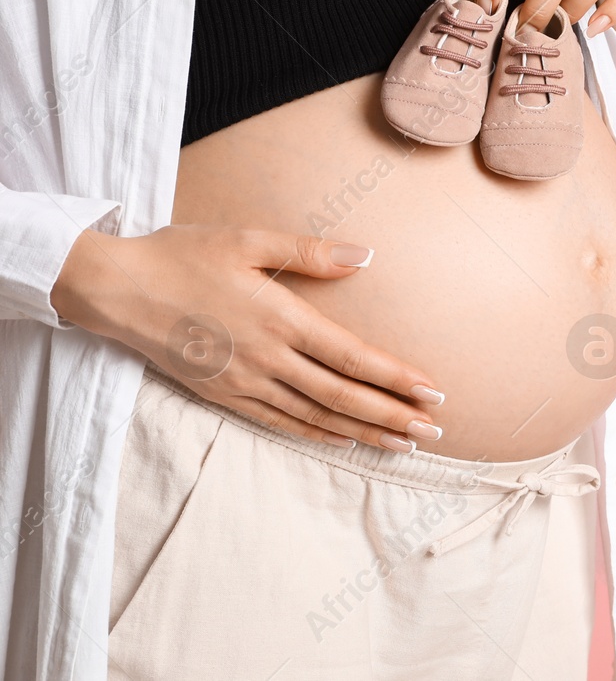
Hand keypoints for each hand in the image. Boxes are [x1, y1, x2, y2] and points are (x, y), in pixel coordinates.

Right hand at [50, 225, 443, 451]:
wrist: (115, 289)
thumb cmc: (183, 256)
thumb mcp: (248, 240)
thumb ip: (309, 253)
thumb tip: (364, 256)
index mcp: (279, 318)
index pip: (351, 357)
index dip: (395, 377)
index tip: (432, 391)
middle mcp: (266, 358)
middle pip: (342, 396)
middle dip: (392, 415)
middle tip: (433, 431)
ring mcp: (243, 382)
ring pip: (315, 416)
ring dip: (363, 431)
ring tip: (401, 443)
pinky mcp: (223, 395)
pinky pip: (279, 422)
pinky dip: (316, 433)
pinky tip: (343, 439)